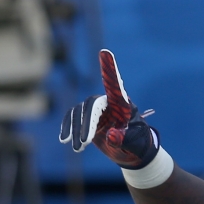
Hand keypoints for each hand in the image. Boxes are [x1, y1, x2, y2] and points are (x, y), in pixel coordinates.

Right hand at [59, 49, 159, 168]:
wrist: (131, 151)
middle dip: (86, 124)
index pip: (115, 84)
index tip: (106, 52)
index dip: (109, 69)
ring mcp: (96, 109)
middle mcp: (108, 102)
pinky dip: (68, 128)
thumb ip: (124, 138)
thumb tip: (110, 136)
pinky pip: (73, 117)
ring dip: (76, 130)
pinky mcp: (87, 117)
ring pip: (79, 113)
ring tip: (78, 148)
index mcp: (122, 104)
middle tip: (85, 142)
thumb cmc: (137, 143)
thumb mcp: (135, 143)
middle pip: (91, 106)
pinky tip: (66, 140)